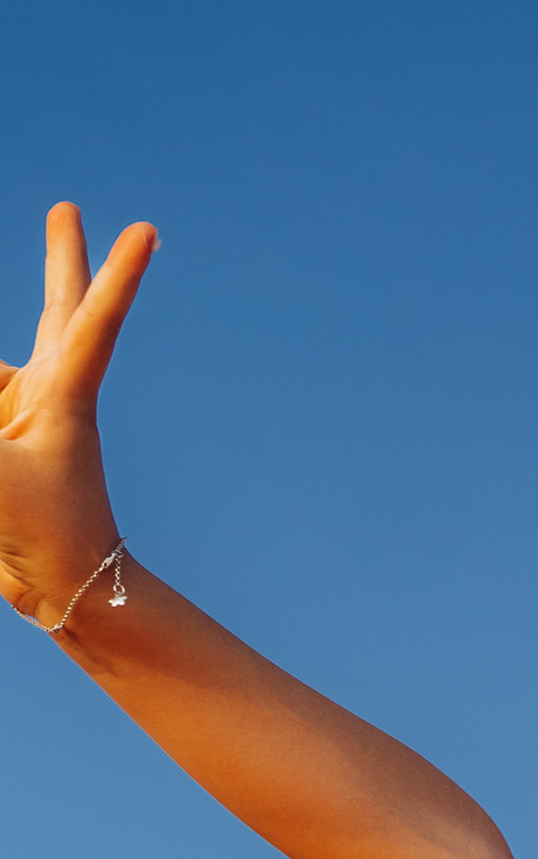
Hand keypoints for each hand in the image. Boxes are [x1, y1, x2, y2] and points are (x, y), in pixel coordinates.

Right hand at [0, 204, 155, 624]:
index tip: (147, 231)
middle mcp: (47, 395)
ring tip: (14, 468)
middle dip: (61, 260)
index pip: (94, 322)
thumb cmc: (46, 536)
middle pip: (56, 311)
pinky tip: (5, 465)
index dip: (117, 275)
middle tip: (68, 209)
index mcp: (66, 398)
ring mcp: (21, 415)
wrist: (64, 594)